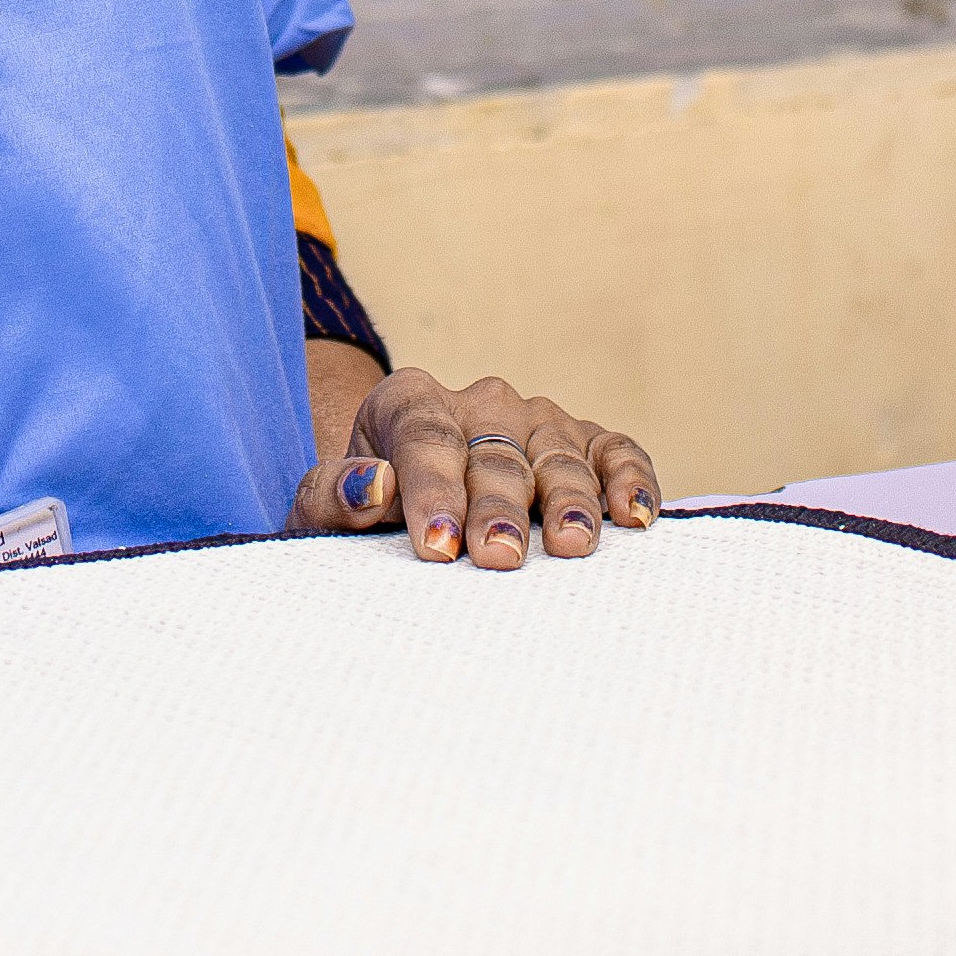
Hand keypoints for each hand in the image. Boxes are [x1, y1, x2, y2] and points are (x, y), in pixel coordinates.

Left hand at [288, 361, 663, 569]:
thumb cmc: (363, 510)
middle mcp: (479, 400)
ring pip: (557, 454)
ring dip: (568, 500)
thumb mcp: (322, 507)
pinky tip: (633, 516)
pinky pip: (614, 449)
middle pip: (493, 453)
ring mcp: (536, 419)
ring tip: (571, 545)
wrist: (406, 499)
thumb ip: (332, 495)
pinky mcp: (584, 441)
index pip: (424, 438)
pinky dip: (629, 477)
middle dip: (497, 507)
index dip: (432, 491)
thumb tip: (373, 485)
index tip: (435, 546)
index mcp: (408, 400)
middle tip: (498, 556)